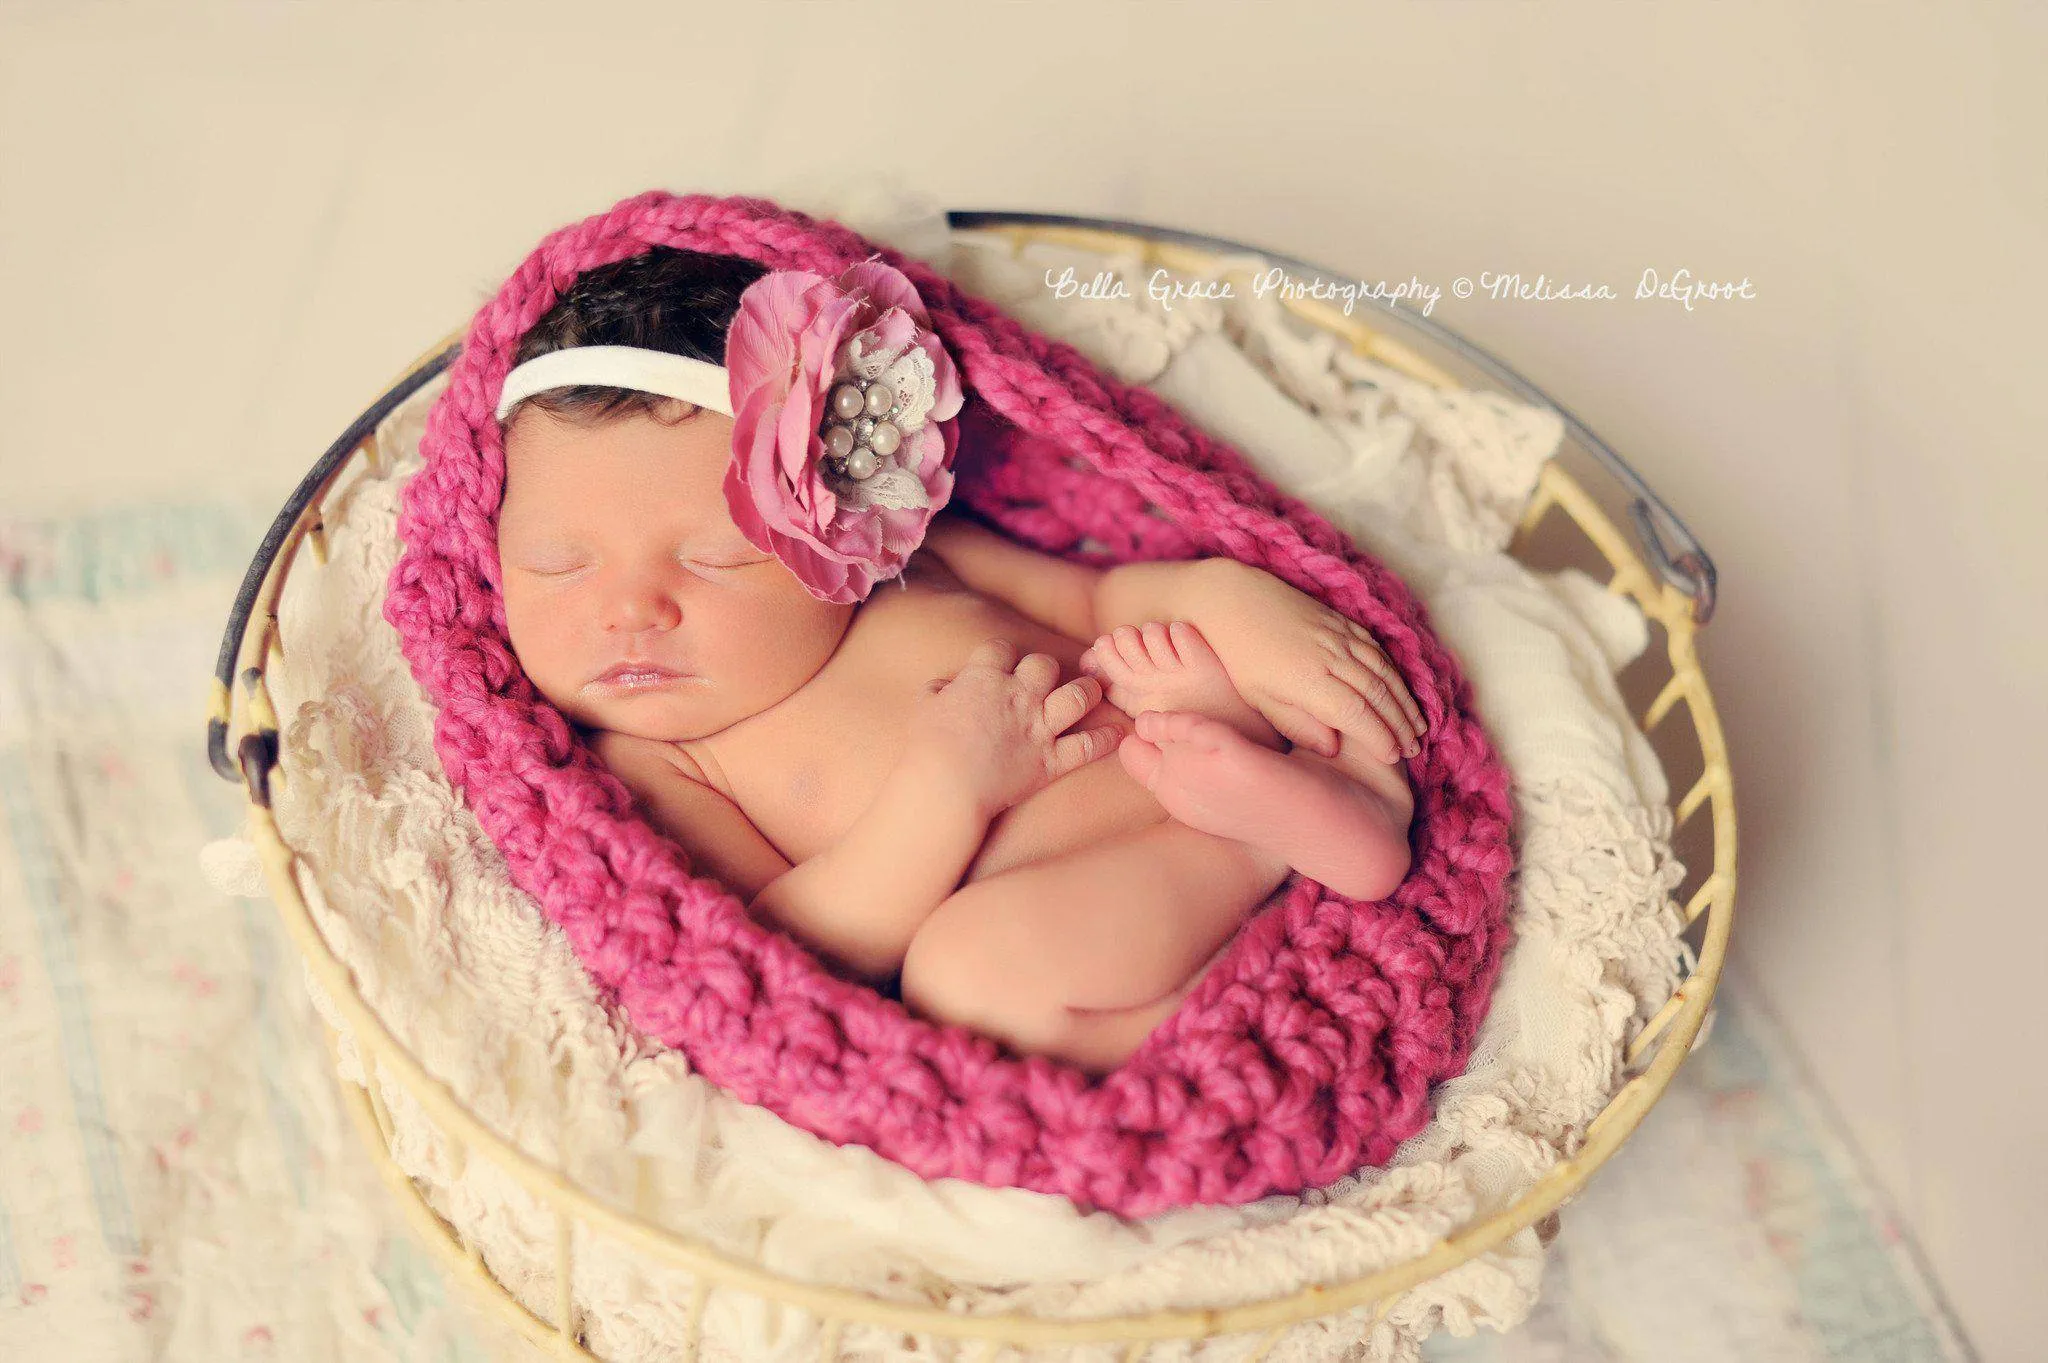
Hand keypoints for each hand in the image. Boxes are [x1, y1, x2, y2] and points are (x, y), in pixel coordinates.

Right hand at [906, 639, 1120, 818]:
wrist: (945, 785)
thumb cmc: (928, 748)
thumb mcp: (924, 708)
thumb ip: (937, 692)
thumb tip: (943, 686)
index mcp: (985, 679)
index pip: (1000, 649)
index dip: (1003, 655)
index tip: (1003, 663)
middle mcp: (1018, 696)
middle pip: (1044, 665)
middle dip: (1045, 669)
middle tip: (1044, 679)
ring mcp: (1038, 728)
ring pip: (1077, 696)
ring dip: (1087, 691)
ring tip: (1092, 691)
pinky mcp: (1050, 761)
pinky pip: (1087, 747)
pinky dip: (1105, 740)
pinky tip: (1117, 734)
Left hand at [1191, 561, 1425, 762]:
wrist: (1233, 601)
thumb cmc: (1241, 658)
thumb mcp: (1259, 700)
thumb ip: (1297, 725)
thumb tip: (1333, 750)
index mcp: (1309, 680)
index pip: (1358, 713)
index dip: (1381, 736)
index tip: (1395, 756)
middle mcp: (1331, 656)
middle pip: (1379, 693)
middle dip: (1401, 722)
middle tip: (1414, 747)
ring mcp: (1339, 635)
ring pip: (1384, 670)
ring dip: (1405, 699)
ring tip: (1417, 724)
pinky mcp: (1340, 622)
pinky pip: (1377, 648)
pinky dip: (1394, 671)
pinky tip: (1400, 687)